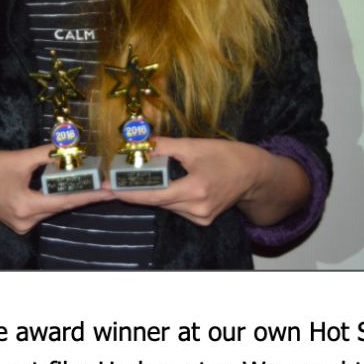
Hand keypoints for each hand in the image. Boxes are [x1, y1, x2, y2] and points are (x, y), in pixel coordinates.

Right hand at [0, 146, 112, 234]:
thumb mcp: (18, 158)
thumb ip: (46, 154)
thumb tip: (70, 146)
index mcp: (25, 207)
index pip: (65, 201)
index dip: (90, 194)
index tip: (110, 191)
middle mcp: (26, 221)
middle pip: (62, 205)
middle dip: (84, 192)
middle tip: (107, 181)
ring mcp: (23, 224)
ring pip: (54, 207)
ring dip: (71, 194)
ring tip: (94, 181)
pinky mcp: (21, 220)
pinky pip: (45, 208)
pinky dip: (57, 196)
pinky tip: (70, 185)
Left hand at [113, 137, 308, 226]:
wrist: (255, 175)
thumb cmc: (229, 156)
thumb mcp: (196, 146)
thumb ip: (166, 146)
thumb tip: (140, 143)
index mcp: (196, 189)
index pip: (154, 195)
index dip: (129, 192)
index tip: (108, 188)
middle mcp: (198, 208)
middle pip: (158, 200)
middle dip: (138, 189)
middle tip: (116, 178)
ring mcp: (201, 217)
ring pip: (166, 205)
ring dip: (154, 192)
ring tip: (140, 178)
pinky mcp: (203, 220)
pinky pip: (176, 208)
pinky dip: (169, 196)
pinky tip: (169, 183)